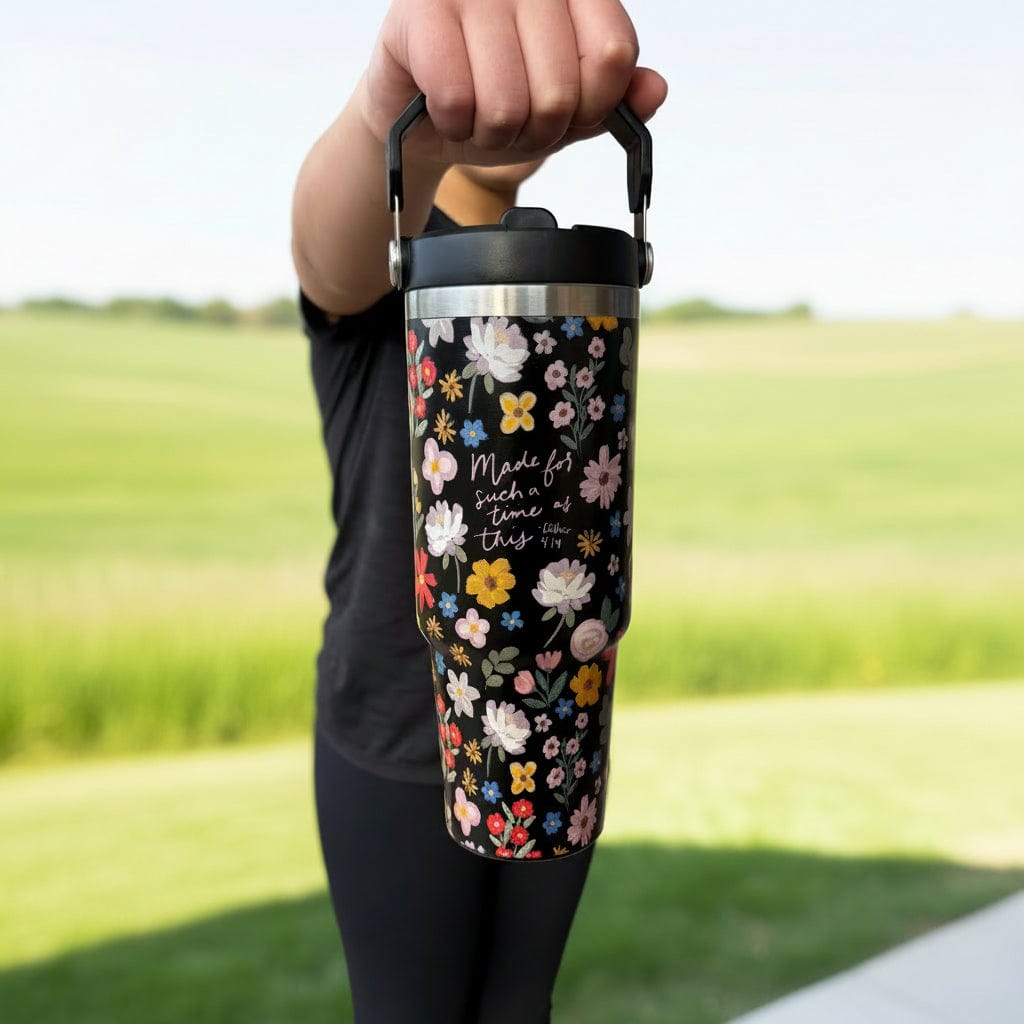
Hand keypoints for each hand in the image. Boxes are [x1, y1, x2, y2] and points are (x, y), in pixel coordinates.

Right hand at [359, 0, 666, 167]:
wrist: (418, 112)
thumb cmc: (492, 98)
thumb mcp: (564, 110)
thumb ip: (611, 100)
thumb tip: (654, 91)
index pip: (613, 52)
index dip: (591, 105)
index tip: (567, 111)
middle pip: (560, 90)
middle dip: (534, 131)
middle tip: (511, 120)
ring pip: (506, 102)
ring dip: (491, 133)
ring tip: (477, 115)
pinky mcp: (420, 9)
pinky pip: (456, 98)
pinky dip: (453, 124)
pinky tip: (446, 108)